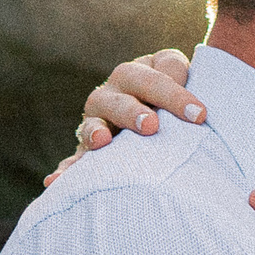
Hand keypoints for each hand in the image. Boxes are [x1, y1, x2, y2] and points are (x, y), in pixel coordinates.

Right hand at [46, 49, 204, 183]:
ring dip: (96, 132)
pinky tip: (54, 181)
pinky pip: (74, 160)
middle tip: (151, 126)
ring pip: (93, 125)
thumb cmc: (174, 101)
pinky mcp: (86, 149)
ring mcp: (96, 121)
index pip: (154, 79)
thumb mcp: (180, 82)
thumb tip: (183, 88)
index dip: (176, 95)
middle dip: (133, 111)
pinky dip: (66, 170)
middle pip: (119, 99)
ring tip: (102, 142)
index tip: (200, 116)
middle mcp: (111, 93)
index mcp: (136, 73)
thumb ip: (180, 78)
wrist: (152, 118)